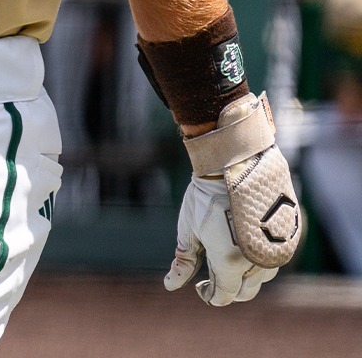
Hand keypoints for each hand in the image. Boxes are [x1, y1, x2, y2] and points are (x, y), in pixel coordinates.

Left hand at [167, 94, 301, 304]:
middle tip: (211, 277)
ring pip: (263, 276)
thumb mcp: (188, 229)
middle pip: (247, 291)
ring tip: (227, 259)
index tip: (200, 288)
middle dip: (229, 289)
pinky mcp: (288, 236)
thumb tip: (170, 285)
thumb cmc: (206, 195)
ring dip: (246, 276)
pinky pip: (275, 258)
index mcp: (230, 262)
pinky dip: (261, 259)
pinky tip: (243, 244)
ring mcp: (276, 249)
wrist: (236, 163)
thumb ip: (183, 260)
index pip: (225, 294)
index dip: (211, 295)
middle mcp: (257, 261)